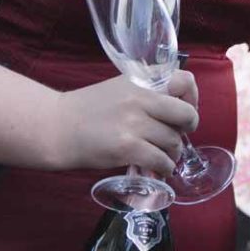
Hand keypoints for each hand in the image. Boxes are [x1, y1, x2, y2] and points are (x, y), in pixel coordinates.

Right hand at [48, 71, 200, 174]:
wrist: (57, 127)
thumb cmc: (88, 110)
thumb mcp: (120, 89)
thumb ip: (147, 94)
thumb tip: (178, 112)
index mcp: (141, 81)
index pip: (185, 80)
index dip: (192, 98)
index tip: (185, 110)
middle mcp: (140, 98)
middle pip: (187, 115)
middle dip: (188, 129)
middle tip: (178, 136)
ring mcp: (134, 123)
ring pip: (174, 142)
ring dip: (172, 154)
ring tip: (162, 156)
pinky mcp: (126, 147)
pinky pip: (161, 161)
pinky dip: (164, 169)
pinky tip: (157, 169)